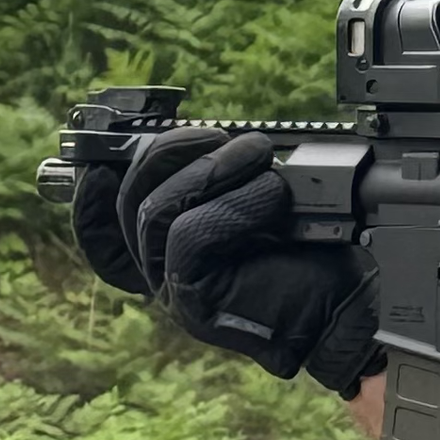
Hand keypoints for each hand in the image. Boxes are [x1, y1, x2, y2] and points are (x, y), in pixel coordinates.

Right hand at [70, 128, 383, 393]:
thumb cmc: (313, 248)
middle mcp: (161, 273)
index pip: (102, 230)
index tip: (100, 158)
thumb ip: (216, 178)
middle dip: (169, 152)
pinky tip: (273, 198)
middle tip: (222, 135)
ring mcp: (173, 291)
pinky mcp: (193, 304)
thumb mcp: (258, 199)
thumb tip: (195, 136)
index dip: (89, 196)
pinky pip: (188, 236)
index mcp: (169, 250)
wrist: (351, 301)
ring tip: (261, 158)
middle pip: (127, 205)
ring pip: (154, 213)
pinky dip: (234, 205)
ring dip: (212, 170)